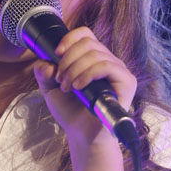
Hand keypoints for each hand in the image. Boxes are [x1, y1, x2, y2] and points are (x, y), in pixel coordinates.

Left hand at [33, 27, 136, 145]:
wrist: (82, 135)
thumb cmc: (71, 112)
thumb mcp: (50, 88)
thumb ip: (43, 72)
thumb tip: (46, 62)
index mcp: (94, 59)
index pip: (85, 34)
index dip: (69, 39)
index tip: (56, 54)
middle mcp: (109, 61)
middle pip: (88, 42)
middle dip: (68, 59)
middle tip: (60, 80)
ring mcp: (119, 71)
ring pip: (95, 53)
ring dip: (74, 69)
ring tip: (67, 87)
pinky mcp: (127, 81)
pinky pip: (106, 66)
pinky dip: (87, 74)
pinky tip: (78, 86)